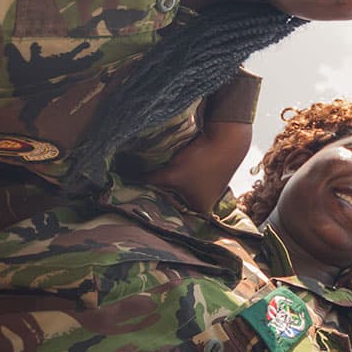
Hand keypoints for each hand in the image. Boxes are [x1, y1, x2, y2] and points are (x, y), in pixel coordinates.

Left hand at [139, 76, 256, 214]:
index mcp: (200, 210)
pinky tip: (166, 168)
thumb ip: (147, 180)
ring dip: (166, 183)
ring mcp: (207, 189)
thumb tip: (122, 180)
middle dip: (158, 195)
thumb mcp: (170, 174)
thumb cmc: (202, 161)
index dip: (154, 207)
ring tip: (150, 178)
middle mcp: (205, 203)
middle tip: (138, 189)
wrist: (228, 138)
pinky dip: (175, 175)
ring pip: (178, 189)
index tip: (136, 201)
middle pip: (173, 202)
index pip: (171, 213)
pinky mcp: (206, 175)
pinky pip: (184, 180)